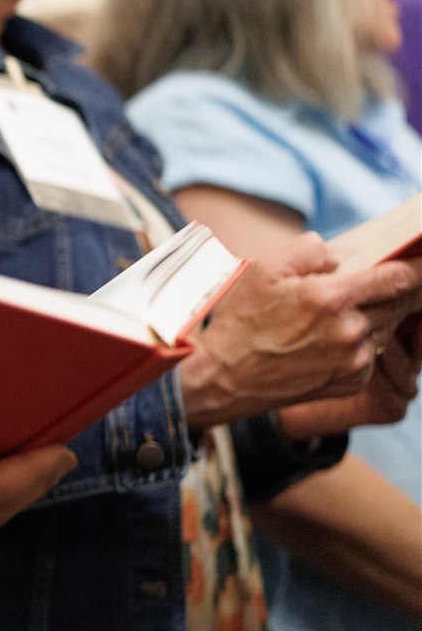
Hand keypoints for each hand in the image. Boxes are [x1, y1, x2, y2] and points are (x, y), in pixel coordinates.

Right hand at [179, 235, 421, 428]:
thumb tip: (339, 256)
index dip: (416, 266)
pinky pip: (374, 354)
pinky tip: (335, 338)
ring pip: (386, 327)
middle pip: (398, 303)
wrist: (227, 377)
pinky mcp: (352, 381)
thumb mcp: (264, 269)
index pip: (395, 278)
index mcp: (330, 298)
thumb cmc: (243, 320)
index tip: (421, 259)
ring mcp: (354, 360)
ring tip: (348, 311)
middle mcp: (349, 331)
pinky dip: (364, 342)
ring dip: (377, 315)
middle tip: (390, 282)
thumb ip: (308, 249)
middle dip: (399, 290)